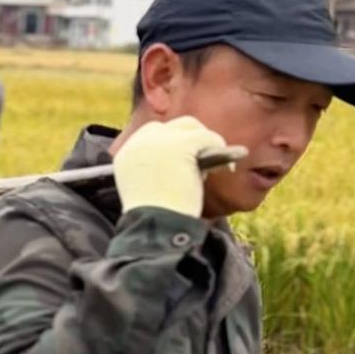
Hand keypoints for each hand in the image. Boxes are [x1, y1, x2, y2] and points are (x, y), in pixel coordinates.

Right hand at [113, 116, 228, 217]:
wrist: (157, 226)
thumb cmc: (156, 220)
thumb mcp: (148, 190)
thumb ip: (157, 171)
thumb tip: (187, 161)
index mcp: (126, 155)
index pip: (152, 134)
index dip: (172, 142)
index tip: (185, 158)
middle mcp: (139, 142)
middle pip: (172, 127)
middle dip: (191, 139)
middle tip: (203, 161)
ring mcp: (159, 140)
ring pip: (190, 127)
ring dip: (205, 142)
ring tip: (216, 165)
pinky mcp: (181, 143)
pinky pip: (208, 138)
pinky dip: (220, 148)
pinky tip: (227, 168)